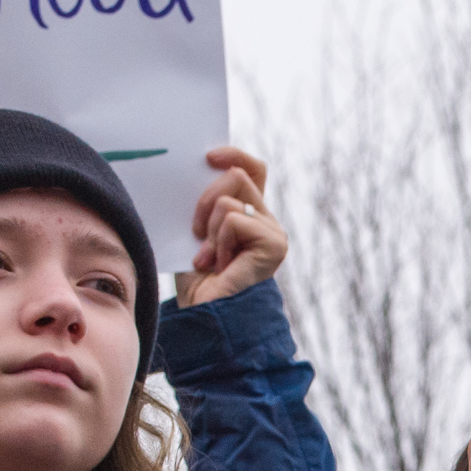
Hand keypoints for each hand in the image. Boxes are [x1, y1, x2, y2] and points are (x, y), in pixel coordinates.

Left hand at [174, 147, 287, 306]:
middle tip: (196, 231)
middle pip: (238, 174)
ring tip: (209, 257)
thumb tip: (196, 170)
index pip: (253, 169)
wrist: (207, 315)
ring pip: (229, 199)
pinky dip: (218, 241)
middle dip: (205, 198)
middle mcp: (267, 222)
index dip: (233, 154)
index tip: (207, 157)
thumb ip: (206, 204)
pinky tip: (219, 265)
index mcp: (251, 216)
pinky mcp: (274, 244)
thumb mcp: (196, 231)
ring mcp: (273, 233)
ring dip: (209, 228)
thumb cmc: (197, 281)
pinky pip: (235, 219)